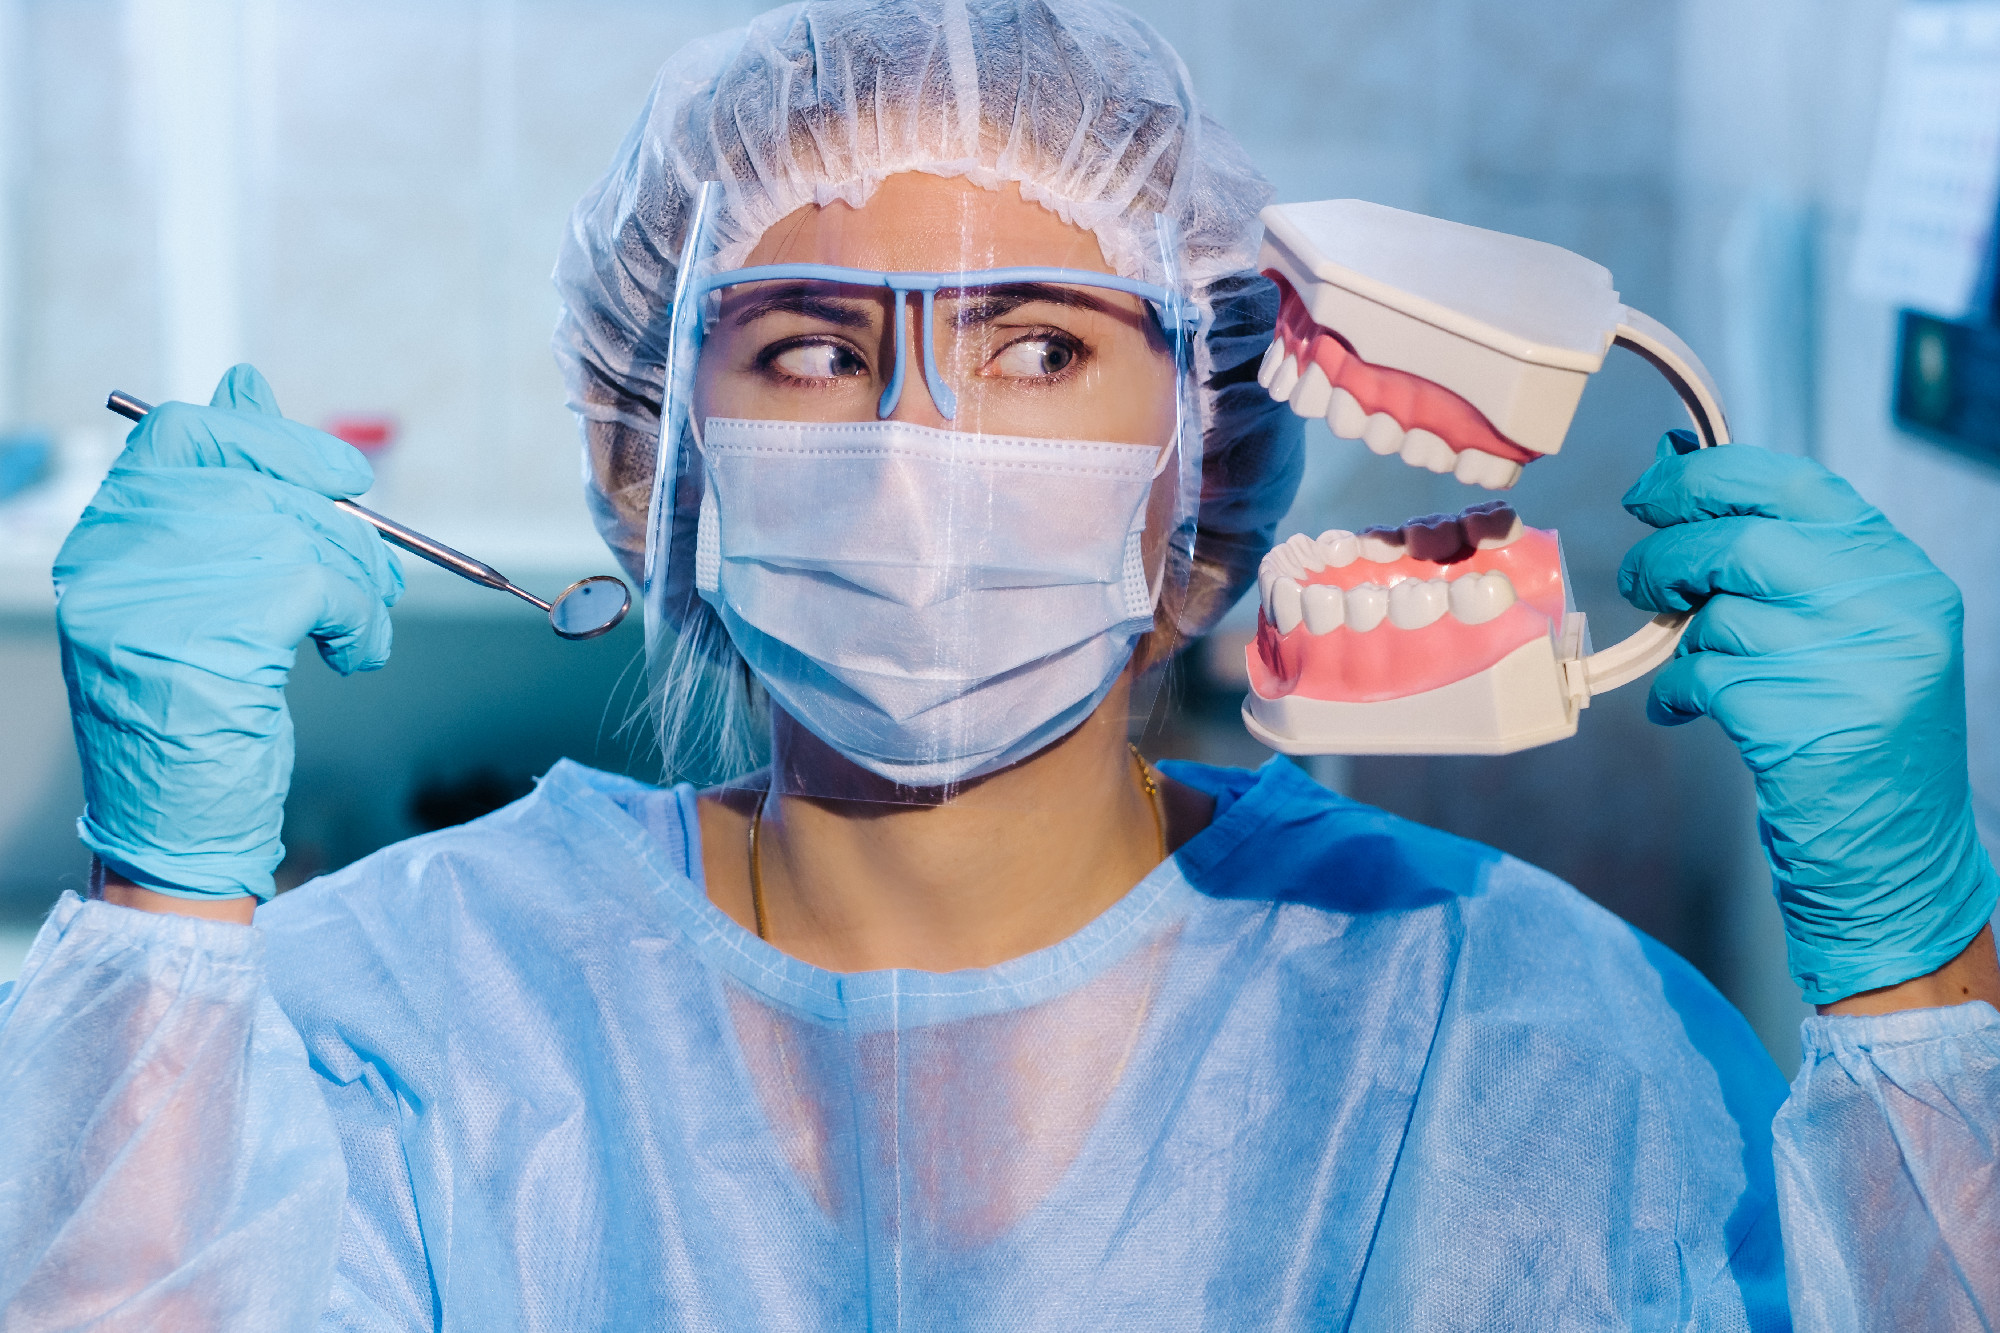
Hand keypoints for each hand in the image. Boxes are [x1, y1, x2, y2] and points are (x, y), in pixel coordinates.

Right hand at [54, 365, 401, 900]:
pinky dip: (363, 616)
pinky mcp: (216, 631)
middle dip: (341, 525)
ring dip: (361, 581)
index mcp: (105, 538)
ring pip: (301, 532)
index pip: (181, 435)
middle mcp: (116, 555)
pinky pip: (325, 583)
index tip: (340, 473)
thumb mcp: (205, 591)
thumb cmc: (197, 709)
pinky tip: (354, 653)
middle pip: (257, 482)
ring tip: (362, 627)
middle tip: (378, 572)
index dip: (271, 437)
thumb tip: (249, 380)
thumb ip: (228, 495)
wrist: (176, 822)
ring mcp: (157, 594)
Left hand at [1619, 434, 1998, 1004]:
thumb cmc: (1852, 730)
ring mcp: (1853, 667)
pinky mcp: (1806, 723)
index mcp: (1901, 573)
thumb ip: (1780, 559)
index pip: (1797, 485)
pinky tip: (1686, 712)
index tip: (1651, 487)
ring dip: (1680, 639)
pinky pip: (1703, 679)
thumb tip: (1673, 464)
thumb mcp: (1844, 630)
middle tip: (1642, 579)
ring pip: (1719, 615)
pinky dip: (1677, 693)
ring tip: (1689, 665)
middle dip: (1671, 555)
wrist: (1894, 856)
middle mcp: (1891, 610)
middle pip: (1744, 541)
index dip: (1708, 477)